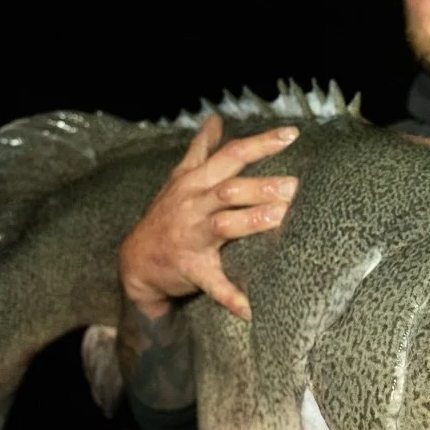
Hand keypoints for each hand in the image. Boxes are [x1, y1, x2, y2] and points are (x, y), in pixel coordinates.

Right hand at [120, 115, 298, 321]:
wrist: (135, 261)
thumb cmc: (165, 215)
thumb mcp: (179, 179)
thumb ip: (200, 150)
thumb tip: (216, 119)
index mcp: (195, 182)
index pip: (230, 156)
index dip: (260, 144)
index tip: (292, 134)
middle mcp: (193, 205)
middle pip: (229, 189)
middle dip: (260, 187)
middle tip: (293, 186)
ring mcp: (191, 236)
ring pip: (223, 225)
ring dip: (251, 222)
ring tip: (279, 218)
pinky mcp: (190, 268)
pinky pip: (211, 282)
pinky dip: (229, 296)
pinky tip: (249, 309)